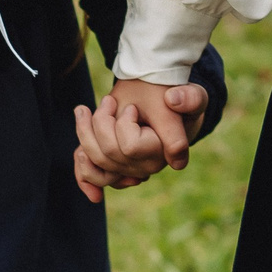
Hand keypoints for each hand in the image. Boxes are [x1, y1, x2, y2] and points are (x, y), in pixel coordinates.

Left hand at [72, 79, 208, 201]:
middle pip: (108, 152)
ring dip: (85, 132)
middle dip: (101, 122)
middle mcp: (148, 167)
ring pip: (96, 161)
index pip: (130, 147)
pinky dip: (83, 170)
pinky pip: (95, 177)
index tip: (132, 107)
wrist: (161, 101)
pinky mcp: (117, 170)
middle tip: (108, 100)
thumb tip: (173, 100)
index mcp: (166, 152)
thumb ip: (191, 98)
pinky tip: (79, 155)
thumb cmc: (175, 97)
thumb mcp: (191, 94)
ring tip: (85, 110)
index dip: (124, 125)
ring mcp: (131, 171)